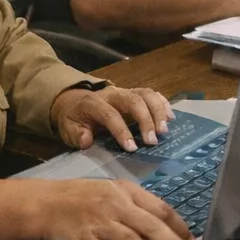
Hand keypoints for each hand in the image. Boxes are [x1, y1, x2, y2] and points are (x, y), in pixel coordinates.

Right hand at [25, 178, 198, 239]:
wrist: (45, 203)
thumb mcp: (113, 192)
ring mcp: (99, 223)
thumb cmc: (82, 198)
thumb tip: (165, 226)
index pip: (160, 208)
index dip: (179, 226)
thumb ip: (137, 206)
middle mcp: (116, 206)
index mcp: (127, 192)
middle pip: (151, 226)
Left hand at [52, 85, 174, 150]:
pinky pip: (152, 94)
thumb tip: (87, 140)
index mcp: (94, 102)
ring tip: (164, 130)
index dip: (122, 131)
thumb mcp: (67, 128)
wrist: (74, 101)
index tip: (132, 148)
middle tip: (153, 140)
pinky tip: (171, 117)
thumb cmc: (73, 118)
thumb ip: (76, 134)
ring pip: (146, 94)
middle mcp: (113, 93)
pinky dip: (163, 104)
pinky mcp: (135, 93)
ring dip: (158, 111)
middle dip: (146, 120)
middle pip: (134, 100)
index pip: (111, 114)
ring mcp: (125, 91)